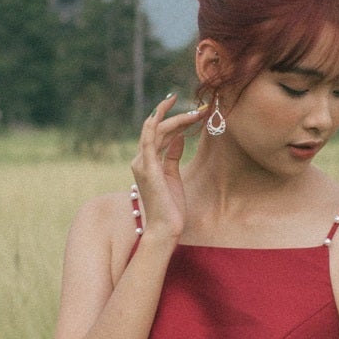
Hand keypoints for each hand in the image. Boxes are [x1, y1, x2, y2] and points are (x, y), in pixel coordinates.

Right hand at [130, 92, 207, 243]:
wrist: (165, 228)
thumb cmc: (170, 207)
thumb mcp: (173, 176)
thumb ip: (172, 155)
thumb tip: (179, 137)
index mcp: (145, 162)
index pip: (156, 133)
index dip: (171, 119)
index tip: (188, 110)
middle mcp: (140, 159)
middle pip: (156, 127)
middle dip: (176, 115)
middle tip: (198, 109)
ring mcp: (142, 163)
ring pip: (156, 129)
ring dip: (177, 119)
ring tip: (196, 113)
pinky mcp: (148, 168)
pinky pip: (152, 139)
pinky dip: (165, 126)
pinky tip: (182, 121)